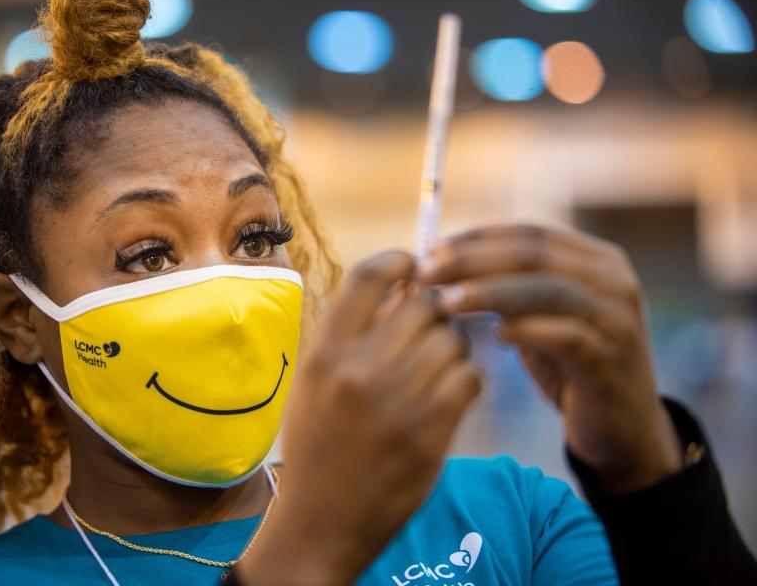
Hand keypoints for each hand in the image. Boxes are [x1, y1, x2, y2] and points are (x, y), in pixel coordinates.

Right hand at [240, 251, 481, 584]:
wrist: (321, 522)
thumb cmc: (318, 446)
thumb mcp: (315, 384)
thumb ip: (351, 337)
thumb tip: (403, 290)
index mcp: (325, 353)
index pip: (368, 277)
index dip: (399, 261)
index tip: (415, 266)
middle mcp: (358, 369)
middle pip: (423, 306)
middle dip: (436, 313)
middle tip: (434, 330)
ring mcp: (396, 400)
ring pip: (451, 342)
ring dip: (453, 350)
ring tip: (439, 369)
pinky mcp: (429, 431)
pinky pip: (468, 379)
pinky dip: (466, 382)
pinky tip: (451, 396)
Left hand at [419, 223, 683, 492]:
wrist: (622, 430)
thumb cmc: (569, 368)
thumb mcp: (539, 318)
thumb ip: (507, 289)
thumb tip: (441, 266)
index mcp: (595, 260)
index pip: (528, 234)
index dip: (476, 240)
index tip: (429, 252)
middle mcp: (612, 279)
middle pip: (534, 254)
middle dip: (473, 260)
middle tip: (426, 273)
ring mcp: (616, 318)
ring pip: (548, 289)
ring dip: (490, 292)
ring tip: (445, 303)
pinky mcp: (613, 358)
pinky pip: (567, 335)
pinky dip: (527, 331)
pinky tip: (494, 336)